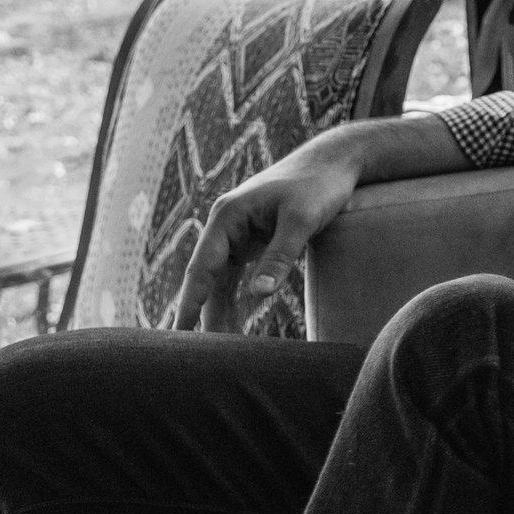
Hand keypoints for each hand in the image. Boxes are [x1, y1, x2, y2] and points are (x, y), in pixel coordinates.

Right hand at [172, 139, 364, 330]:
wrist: (335, 162)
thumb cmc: (318, 184)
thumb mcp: (301, 220)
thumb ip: (280, 256)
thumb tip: (259, 295)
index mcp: (228, 216)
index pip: (202, 266)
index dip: (190, 301)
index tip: (178, 331)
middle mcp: (227, 225)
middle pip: (207, 277)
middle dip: (199, 312)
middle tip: (190, 351)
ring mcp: (239, 233)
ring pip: (221, 280)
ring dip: (218, 310)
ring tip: (213, 348)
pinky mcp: (254, 241)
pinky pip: (237, 276)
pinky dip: (235, 300)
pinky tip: (233, 325)